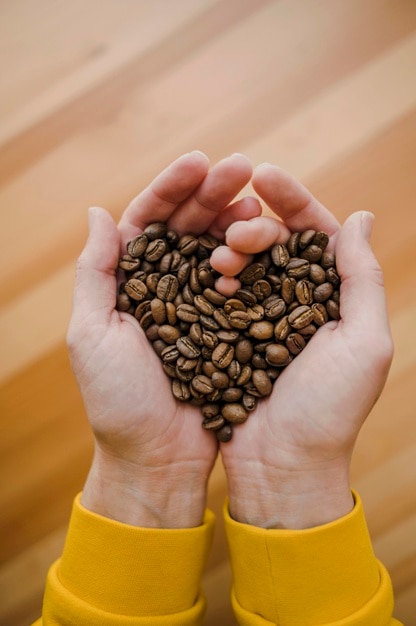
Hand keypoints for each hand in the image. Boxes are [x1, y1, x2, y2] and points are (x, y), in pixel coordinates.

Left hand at [67, 151, 260, 527]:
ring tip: (256, 202)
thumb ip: (95, 272)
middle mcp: (162, 286)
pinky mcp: (226, 325)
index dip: (171, 188)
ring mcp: (197, 304)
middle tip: (243, 168)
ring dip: (234, 220)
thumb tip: (97, 210)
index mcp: (127, 282)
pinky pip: (238, 284)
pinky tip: (263, 240)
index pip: (148, 221)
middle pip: (187, 227)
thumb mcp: (92, 334)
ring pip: (216, 249)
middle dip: (211, 194)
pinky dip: (249, 260)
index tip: (201, 162)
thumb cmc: (118, 400)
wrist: (158, 456)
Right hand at [213, 164, 393, 528]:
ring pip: (243, 263)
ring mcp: (258, 316)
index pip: (315, 234)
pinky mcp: (226, 334)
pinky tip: (207, 269)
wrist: (281, 465)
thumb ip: (363, 278)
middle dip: (256, 222)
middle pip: (275, 242)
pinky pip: (217, 293)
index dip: (294, 200)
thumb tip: (362, 216)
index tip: (265, 173)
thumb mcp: (364, 344)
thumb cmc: (330, 410)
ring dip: (231, 245)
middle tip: (240, 226)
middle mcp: (295, 301)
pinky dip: (213, 275)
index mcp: (332, 298)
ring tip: (223, 250)